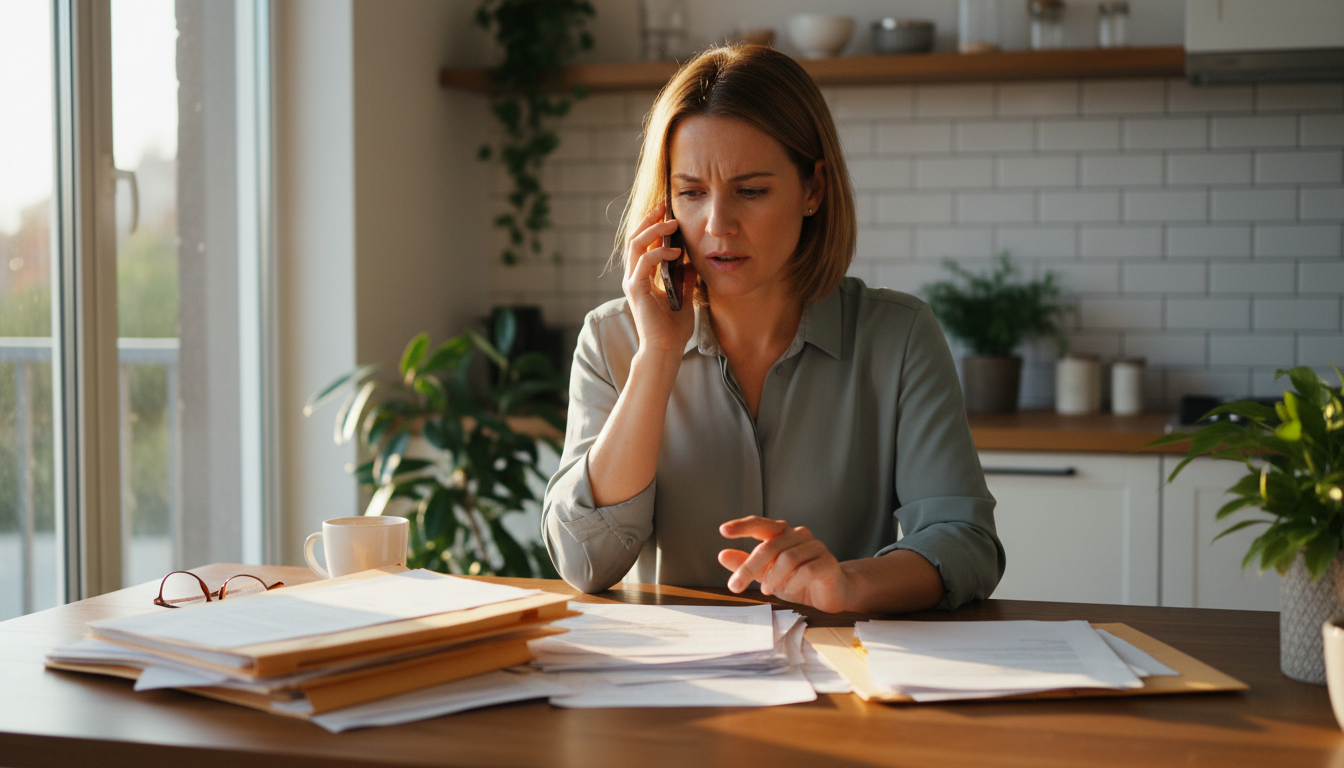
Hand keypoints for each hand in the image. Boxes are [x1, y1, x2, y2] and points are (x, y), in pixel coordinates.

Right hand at [622, 204, 696, 357]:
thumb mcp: (683, 295)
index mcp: (643, 277)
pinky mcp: (636, 289)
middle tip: (666, 206)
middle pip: (636, 237)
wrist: (666, 349)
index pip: (645, 243)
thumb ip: (684, 278)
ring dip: (655, 230)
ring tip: (673, 223)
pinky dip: (659, 253)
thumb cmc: (673, 328)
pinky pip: (644, 262)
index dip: (654, 225)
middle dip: (651, 219)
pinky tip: (677, 252)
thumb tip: (692, 261)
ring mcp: (633, 281)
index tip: (669, 211)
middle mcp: (634, 276)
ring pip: (636, 244)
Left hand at [718, 516, 854, 613]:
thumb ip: (746, 564)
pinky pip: (806, 570)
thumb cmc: (798, 580)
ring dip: (773, 578)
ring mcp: (815, 546)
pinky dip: (793, 583)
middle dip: (749, 568)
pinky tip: (790, 589)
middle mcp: (799, 534)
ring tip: (768, 589)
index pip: (760, 524)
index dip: (742, 526)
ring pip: (787, 559)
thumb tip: (723, 555)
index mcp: (782, 533)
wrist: (830, 593)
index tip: (723, 531)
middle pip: (769, 547)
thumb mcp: (766, 575)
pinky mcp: (828, 562)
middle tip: (734, 586)